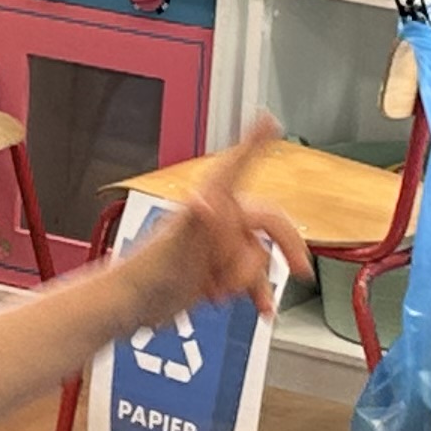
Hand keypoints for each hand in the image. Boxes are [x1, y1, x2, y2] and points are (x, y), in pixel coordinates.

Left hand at [125, 119, 308, 324]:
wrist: (129, 306)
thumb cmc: (145, 273)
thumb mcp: (177, 245)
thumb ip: (196, 221)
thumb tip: (208, 200)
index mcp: (207, 205)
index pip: (236, 167)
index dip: (254, 143)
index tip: (269, 122)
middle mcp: (214, 221)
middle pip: (265, 222)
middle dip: (283, 245)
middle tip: (300, 266)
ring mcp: (215, 248)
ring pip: (258, 255)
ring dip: (253, 280)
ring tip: (225, 291)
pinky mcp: (214, 271)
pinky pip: (250, 279)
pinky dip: (257, 293)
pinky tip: (262, 308)